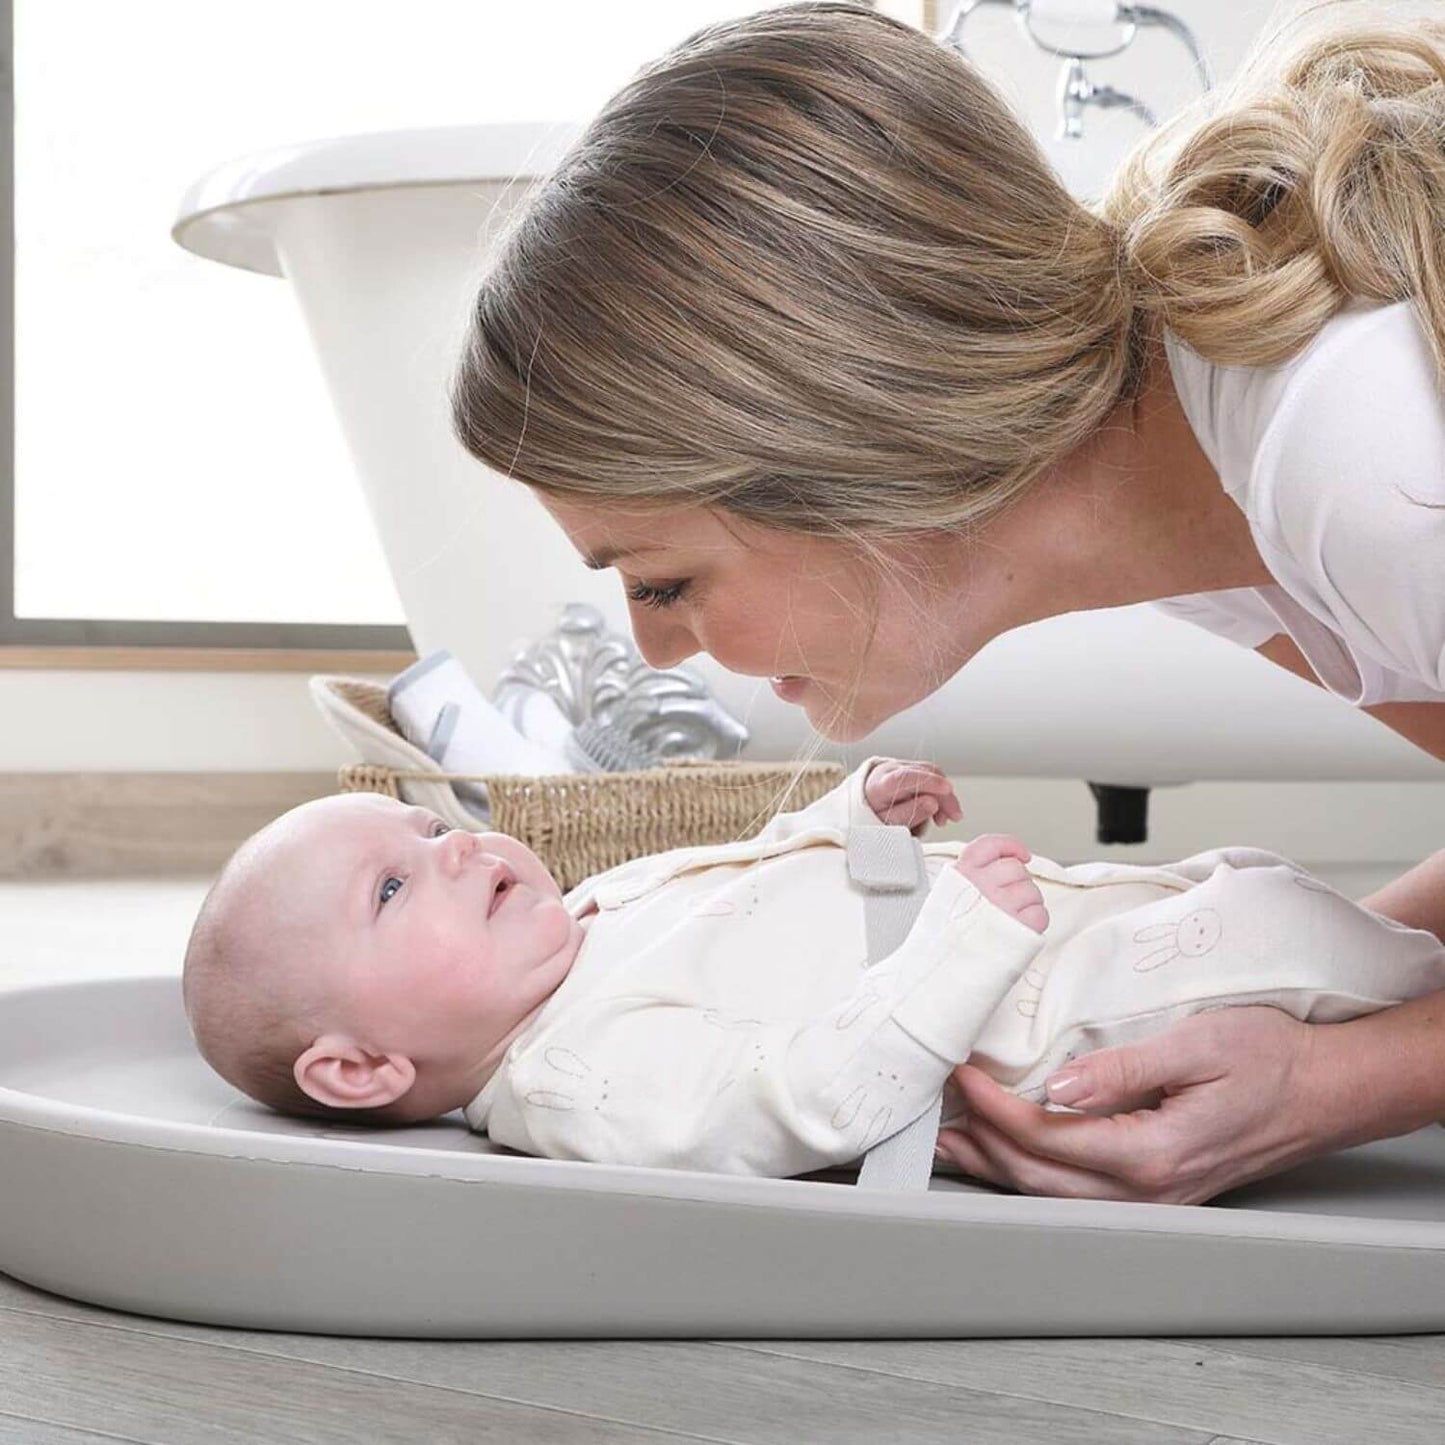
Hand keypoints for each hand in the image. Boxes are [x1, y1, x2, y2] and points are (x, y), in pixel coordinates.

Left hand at [864, 759, 961, 834]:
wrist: (860, 804)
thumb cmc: (871, 816)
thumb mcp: (885, 824)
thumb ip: (908, 814)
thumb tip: (932, 803)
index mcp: (878, 784)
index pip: (904, 777)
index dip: (928, 782)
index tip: (947, 789)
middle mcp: (889, 770)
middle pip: (925, 773)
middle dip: (944, 795)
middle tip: (954, 817)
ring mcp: (899, 766)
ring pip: (931, 772)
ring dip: (944, 795)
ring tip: (943, 819)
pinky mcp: (909, 768)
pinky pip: (930, 775)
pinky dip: (940, 792)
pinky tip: (940, 811)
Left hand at [935, 1007, 1339, 1204]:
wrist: (1326, 1089)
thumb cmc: (1270, 1058)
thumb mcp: (1198, 1043)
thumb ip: (1124, 1068)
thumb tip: (1058, 1083)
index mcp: (1154, 1152)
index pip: (1047, 1136)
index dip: (993, 1105)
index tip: (961, 1073)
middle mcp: (1150, 1189)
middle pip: (1038, 1178)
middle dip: (979, 1147)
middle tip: (934, 1118)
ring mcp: (1156, 1198)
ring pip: (1053, 1195)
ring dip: (998, 1169)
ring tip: (953, 1147)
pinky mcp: (1159, 1189)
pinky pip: (1078, 1193)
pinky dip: (1033, 1175)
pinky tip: (1011, 1157)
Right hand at [954, 834, 1048, 933]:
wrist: (944, 971)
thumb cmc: (948, 936)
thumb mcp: (948, 896)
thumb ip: (972, 875)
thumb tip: (1009, 862)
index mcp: (961, 875)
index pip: (991, 845)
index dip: (1011, 847)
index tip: (1022, 855)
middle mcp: (981, 886)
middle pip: (1016, 869)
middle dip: (1018, 883)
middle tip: (1006, 901)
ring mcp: (1001, 905)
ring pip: (1032, 890)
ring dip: (1027, 904)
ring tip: (1009, 919)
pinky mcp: (1019, 927)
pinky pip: (1040, 914)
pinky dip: (1034, 922)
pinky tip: (1018, 930)